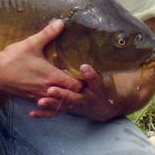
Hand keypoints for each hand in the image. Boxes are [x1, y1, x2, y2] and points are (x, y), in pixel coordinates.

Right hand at [0, 19, 83, 100]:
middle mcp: (48, 90)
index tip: (84, 74)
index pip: (76, 86)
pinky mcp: (31, 99)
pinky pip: (47, 105)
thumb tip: (61, 22)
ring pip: (59, 103)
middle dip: (76, 91)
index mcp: (52, 77)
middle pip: (70, 97)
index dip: (83, 81)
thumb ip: (48, 33)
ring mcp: (39, 97)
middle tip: (80, 81)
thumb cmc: (13, 59)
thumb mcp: (31, 43)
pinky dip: (53, 102)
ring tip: (68, 87)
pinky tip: (52, 94)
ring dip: (65, 97)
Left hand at [31, 63, 154, 120]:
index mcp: (100, 88)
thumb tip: (122, 41)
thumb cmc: (108, 85)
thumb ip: (109, 59)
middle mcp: (89, 98)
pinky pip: (56, 113)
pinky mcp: (70, 110)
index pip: (96, 80)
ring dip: (53, 104)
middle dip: (64, 94)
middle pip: (76, 97)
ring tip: (40, 100)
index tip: (84, 67)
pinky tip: (32, 113)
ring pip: (65, 106)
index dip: (91, 75)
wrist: (109, 107)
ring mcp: (79, 106)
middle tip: (51, 89)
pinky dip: (45, 114)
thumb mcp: (111, 72)